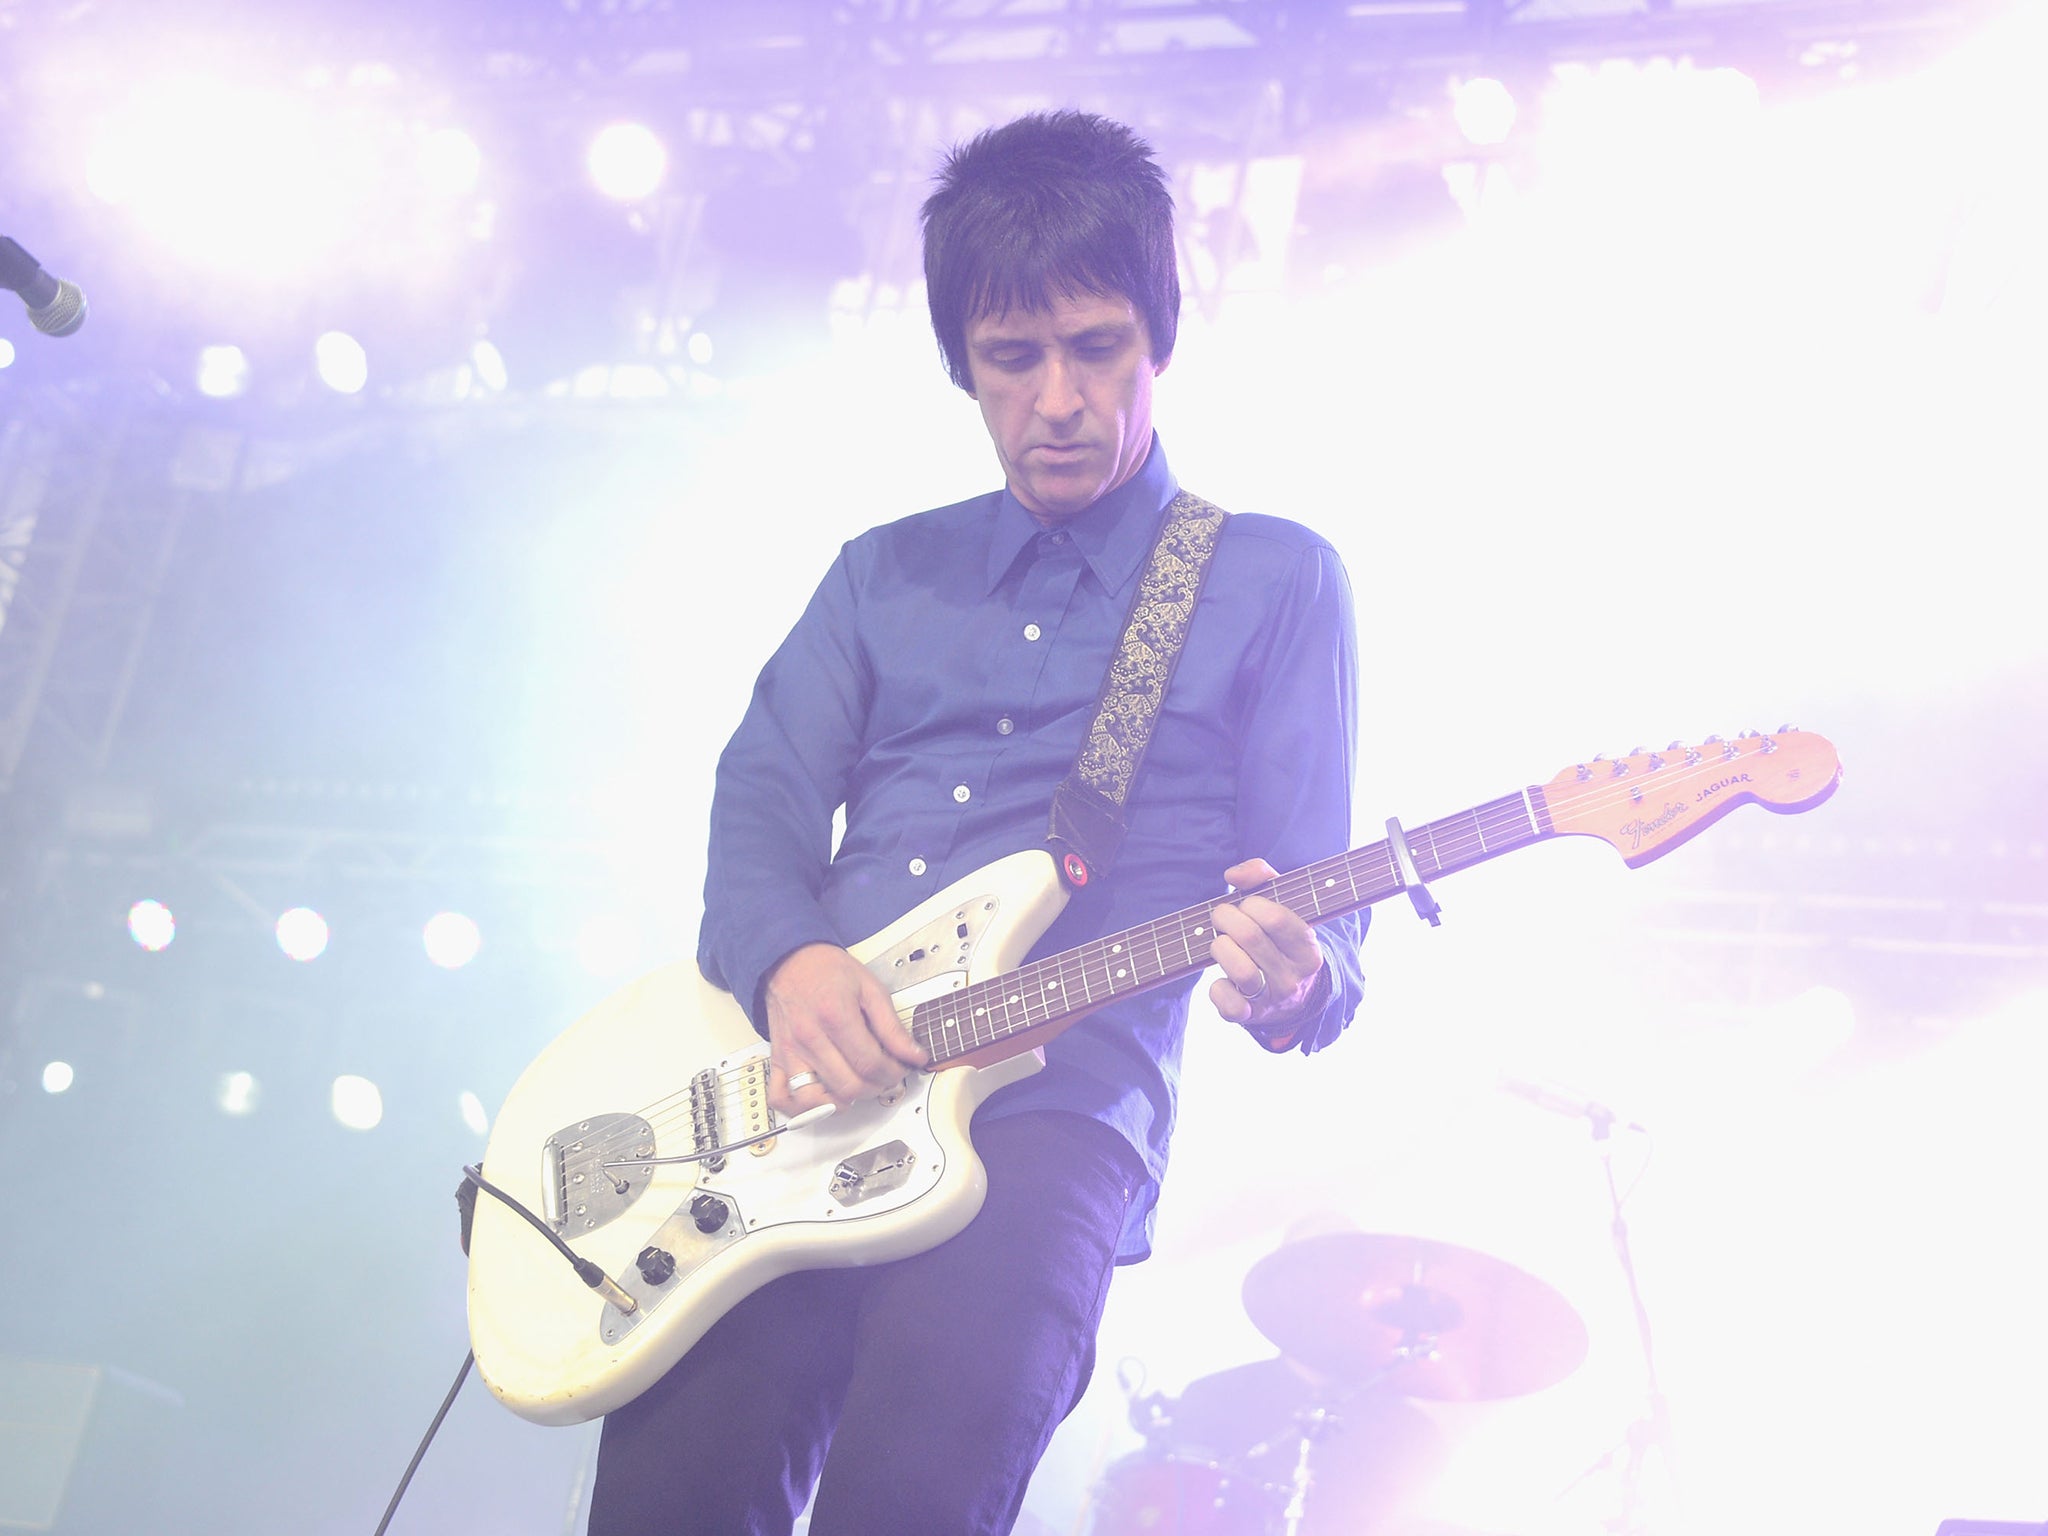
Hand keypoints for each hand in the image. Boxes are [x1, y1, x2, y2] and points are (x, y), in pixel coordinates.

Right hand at [764, 942, 927, 1114]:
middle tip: (886, 1077)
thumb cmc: (826, 970)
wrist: (789, 960)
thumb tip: (913, 1054)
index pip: (870, 1063)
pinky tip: (822, 1100)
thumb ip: (892, 1026)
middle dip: (876, 1088)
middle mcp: (810, 1037)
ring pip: (818, 1100)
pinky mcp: (778, 1059)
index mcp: (835, 1016)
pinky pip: (780, 1097)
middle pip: (849, 1085)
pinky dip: (802, 1108)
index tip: (901, 1068)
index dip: (894, 1072)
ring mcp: (791, 1051)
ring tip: (857, 1088)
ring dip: (844, 1102)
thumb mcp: (870, 988)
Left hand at [1207, 858, 1322, 1033]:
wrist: (1293, 997)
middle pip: (1250, 937)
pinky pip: (1228, 1003)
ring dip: (1219, 948)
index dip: (1252, 904)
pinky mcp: (1250, 1016)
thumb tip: (1232, 875)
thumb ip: (1263, 876)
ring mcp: (1273, 999)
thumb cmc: (1280, 939)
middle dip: (1225, 918)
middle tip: (1221, 916)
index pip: (1277, 918)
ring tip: (1221, 944)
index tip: (1246, 904)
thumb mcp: (1284, 904)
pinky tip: (1222, 979)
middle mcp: (1294, 976)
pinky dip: (1217, 989)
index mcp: (1308, 948)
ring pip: (1239, 970)